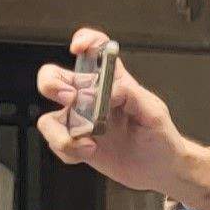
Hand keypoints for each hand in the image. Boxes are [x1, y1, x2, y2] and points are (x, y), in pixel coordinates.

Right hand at [34, 29, 209, 209]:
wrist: (160, 168)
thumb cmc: (160, 137)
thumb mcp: (153, 112)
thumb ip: (132, 95)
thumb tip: (108, 92)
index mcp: (113, 81)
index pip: (94, 50)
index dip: (83, 41)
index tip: (77, 49)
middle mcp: (91, 98)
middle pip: (54, 77)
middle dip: (52, 84)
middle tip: (71, 99)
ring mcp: (81, 121)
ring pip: (49, 119)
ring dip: (60, 132)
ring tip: (87, 142)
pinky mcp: (77, 144)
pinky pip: (57, 143)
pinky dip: (68, 151)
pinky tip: (89, 152)